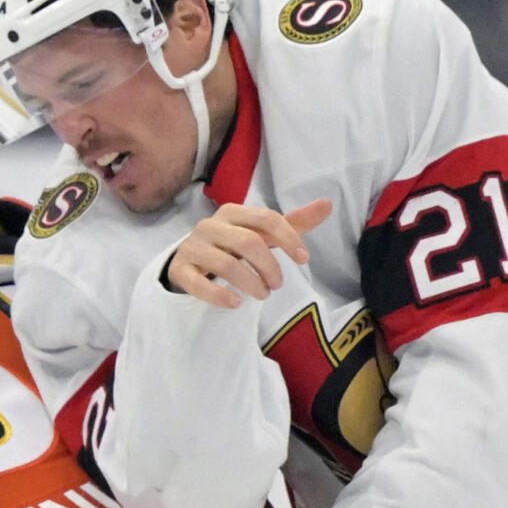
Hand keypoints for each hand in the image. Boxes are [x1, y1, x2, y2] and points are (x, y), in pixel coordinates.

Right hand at [167, 199, 332, 309]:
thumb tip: (327, 204)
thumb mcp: (261, 234)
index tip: (304, 259)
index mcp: (233, 212)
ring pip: (225, 264)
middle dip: (270, 266)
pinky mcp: (180, 270)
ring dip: (251, 283)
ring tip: (263, 295)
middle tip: (277, 285)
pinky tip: (237, 303)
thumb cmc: (232, 246)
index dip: (289, 238)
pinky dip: (219, 295)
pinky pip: (198, 284)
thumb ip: (292, 223)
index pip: (266, 218)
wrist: (187, 261)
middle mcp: (210, 225)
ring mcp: (192, 247)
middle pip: (248, 242)